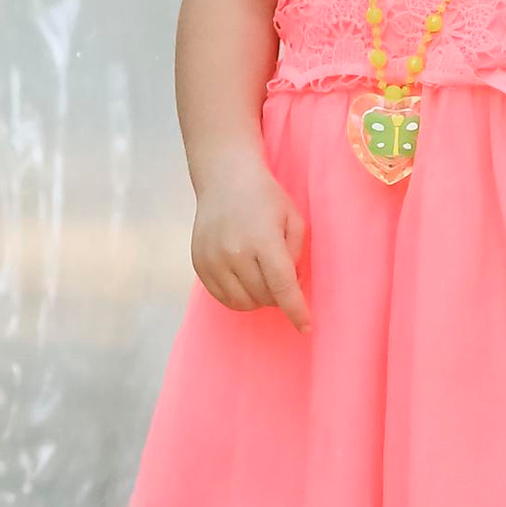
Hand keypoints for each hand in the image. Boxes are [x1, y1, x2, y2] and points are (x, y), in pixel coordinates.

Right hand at [191, 157, 310, 330]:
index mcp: (262, 240)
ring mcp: (213, 259)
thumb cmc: (266, 198)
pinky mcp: (199, 264)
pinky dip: (238, 296)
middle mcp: (234, 252)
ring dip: (258, 299)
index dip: (296, 311)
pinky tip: (245, 278)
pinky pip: (222, 297)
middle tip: (282, 277)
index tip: (306, 327)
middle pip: (263, 297)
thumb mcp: (293, 218)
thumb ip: (296, 255)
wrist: (225, 179)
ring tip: (263, 276)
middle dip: (278, 296)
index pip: (282, 286)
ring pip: (242, 303)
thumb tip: (291, 287)